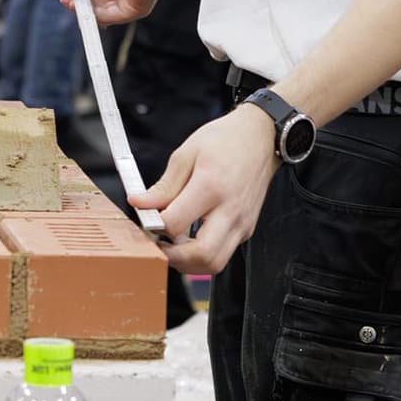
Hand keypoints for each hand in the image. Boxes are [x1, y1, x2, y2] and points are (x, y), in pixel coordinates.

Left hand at [135, 108, 281, 274]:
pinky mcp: (246, 229)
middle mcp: (231, 210)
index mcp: (211, 187)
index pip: (175, 223)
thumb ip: (163, 186)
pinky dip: (202, 254)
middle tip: (157, 244)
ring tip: (173, 244)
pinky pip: (223, 253)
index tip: (145, 221)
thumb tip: (139, 204)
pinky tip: (190, 237)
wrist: (260, 137)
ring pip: (215, 263)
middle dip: (173, 257)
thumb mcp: (186, 154)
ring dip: (189, 262)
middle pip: (201, 255)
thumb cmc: (225, 141)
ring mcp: (242, 223)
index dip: (154, 227)